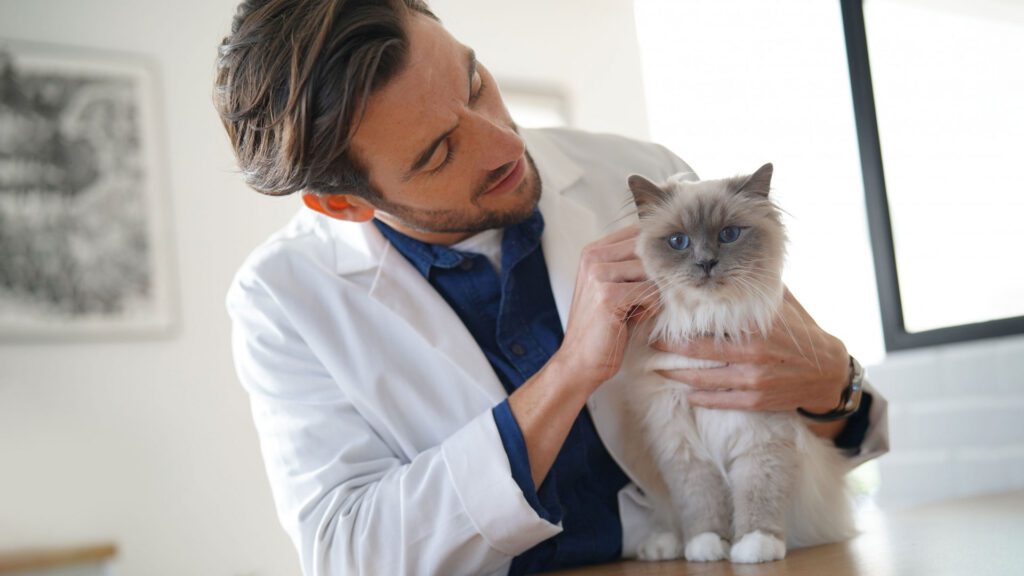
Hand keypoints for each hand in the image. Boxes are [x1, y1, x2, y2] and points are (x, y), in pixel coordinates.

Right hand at [553, 225, 659, 389]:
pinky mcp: (607, 294)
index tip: (659, 271)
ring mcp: (598, 274)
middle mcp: (593, 257)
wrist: (580, 360)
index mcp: (593, 251)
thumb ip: (632, 266)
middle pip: (647, 249)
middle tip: (649, 297)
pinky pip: (650, 291)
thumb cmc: (604, 325)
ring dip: (654, 292)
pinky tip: (636, 317)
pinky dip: (651, 307)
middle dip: (657, 274)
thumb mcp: (615, 288)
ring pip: (651, 270)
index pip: (637, 233)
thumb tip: (673, 249)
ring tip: (639, 309)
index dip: (655, 251)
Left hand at [654, 289, 848, 412]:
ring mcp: (754, 380)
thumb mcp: (784, 306)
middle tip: (651, 342)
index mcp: (756, 327)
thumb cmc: (802, 333)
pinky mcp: (757, 400)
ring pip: (706, 379)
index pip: (712, 323)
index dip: (685, 321)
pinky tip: (687, 393)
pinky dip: (701, 397)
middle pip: (701, 350)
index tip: (664, 316)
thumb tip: (736, 264)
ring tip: (659, 367)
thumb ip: (759, 289)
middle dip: (673, 347)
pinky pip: (722, 400)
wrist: (828, 373)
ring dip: (679, 374)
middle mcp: (753, 354)